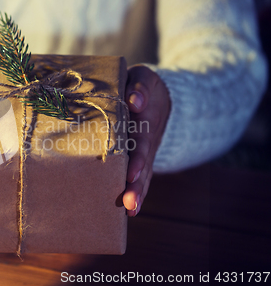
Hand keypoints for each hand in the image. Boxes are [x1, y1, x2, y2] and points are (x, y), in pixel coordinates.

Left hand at [123, 65, 170, 216]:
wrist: (160, 96)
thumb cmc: (142, 86)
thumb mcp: (143, 78)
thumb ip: (139, 87)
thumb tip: (134, 102)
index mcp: (145, 122)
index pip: (141, 142)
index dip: (137, 158)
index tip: (131, 173)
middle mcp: (148, 141)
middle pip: (143, 165)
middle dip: (137, 185)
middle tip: (130, 203)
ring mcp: (147, 152)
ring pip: (144, 176)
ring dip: (138, 193)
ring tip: (130, 211)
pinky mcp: (142, 159)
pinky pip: (141, 177)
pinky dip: (138, 192)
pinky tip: (129, 212)